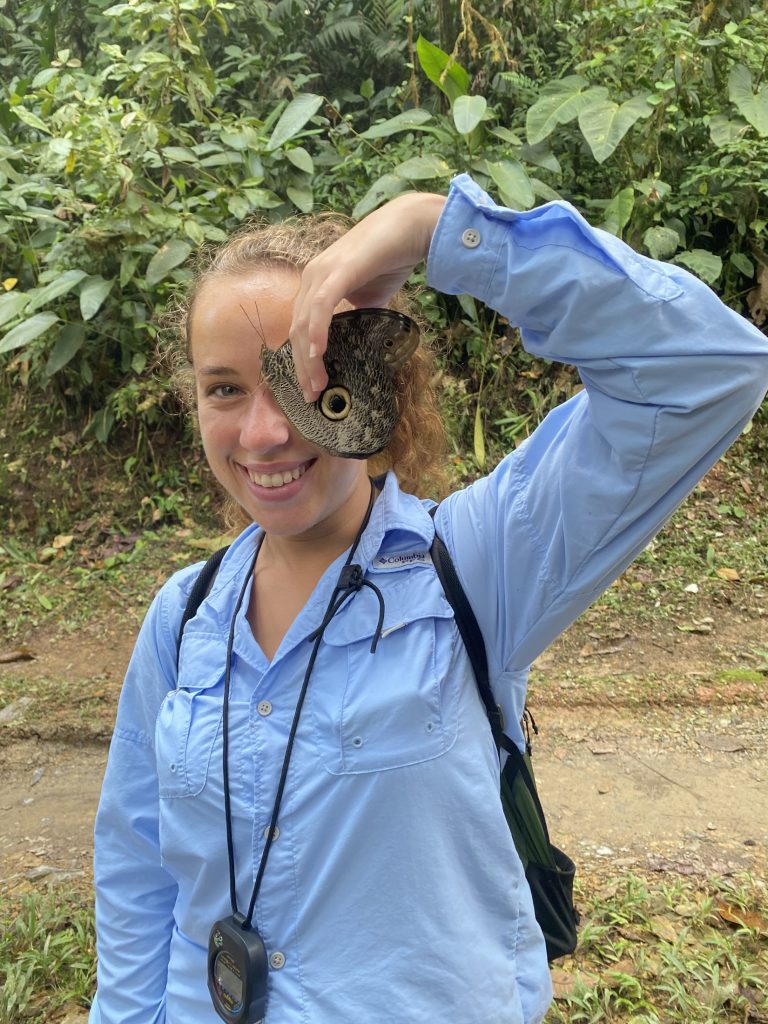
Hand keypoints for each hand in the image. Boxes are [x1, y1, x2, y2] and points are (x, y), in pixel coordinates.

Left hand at [289, 191, 445, 400]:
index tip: (311, 386)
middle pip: (295, 330)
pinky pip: (321, 306)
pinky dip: (316, 331)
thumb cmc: (391, 258)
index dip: (302, 360)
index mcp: (316, 284)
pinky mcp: (338, 270)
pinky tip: (318, 352)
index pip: (300, 328)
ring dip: (308, 358)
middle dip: (301, 367)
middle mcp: (312, 277)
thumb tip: (358, 341)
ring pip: (304, 323)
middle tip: (311, 395)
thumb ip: (357, 316)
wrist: (410, 227)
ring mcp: (322, 272)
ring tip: (317, 384)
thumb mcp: (369, 297)